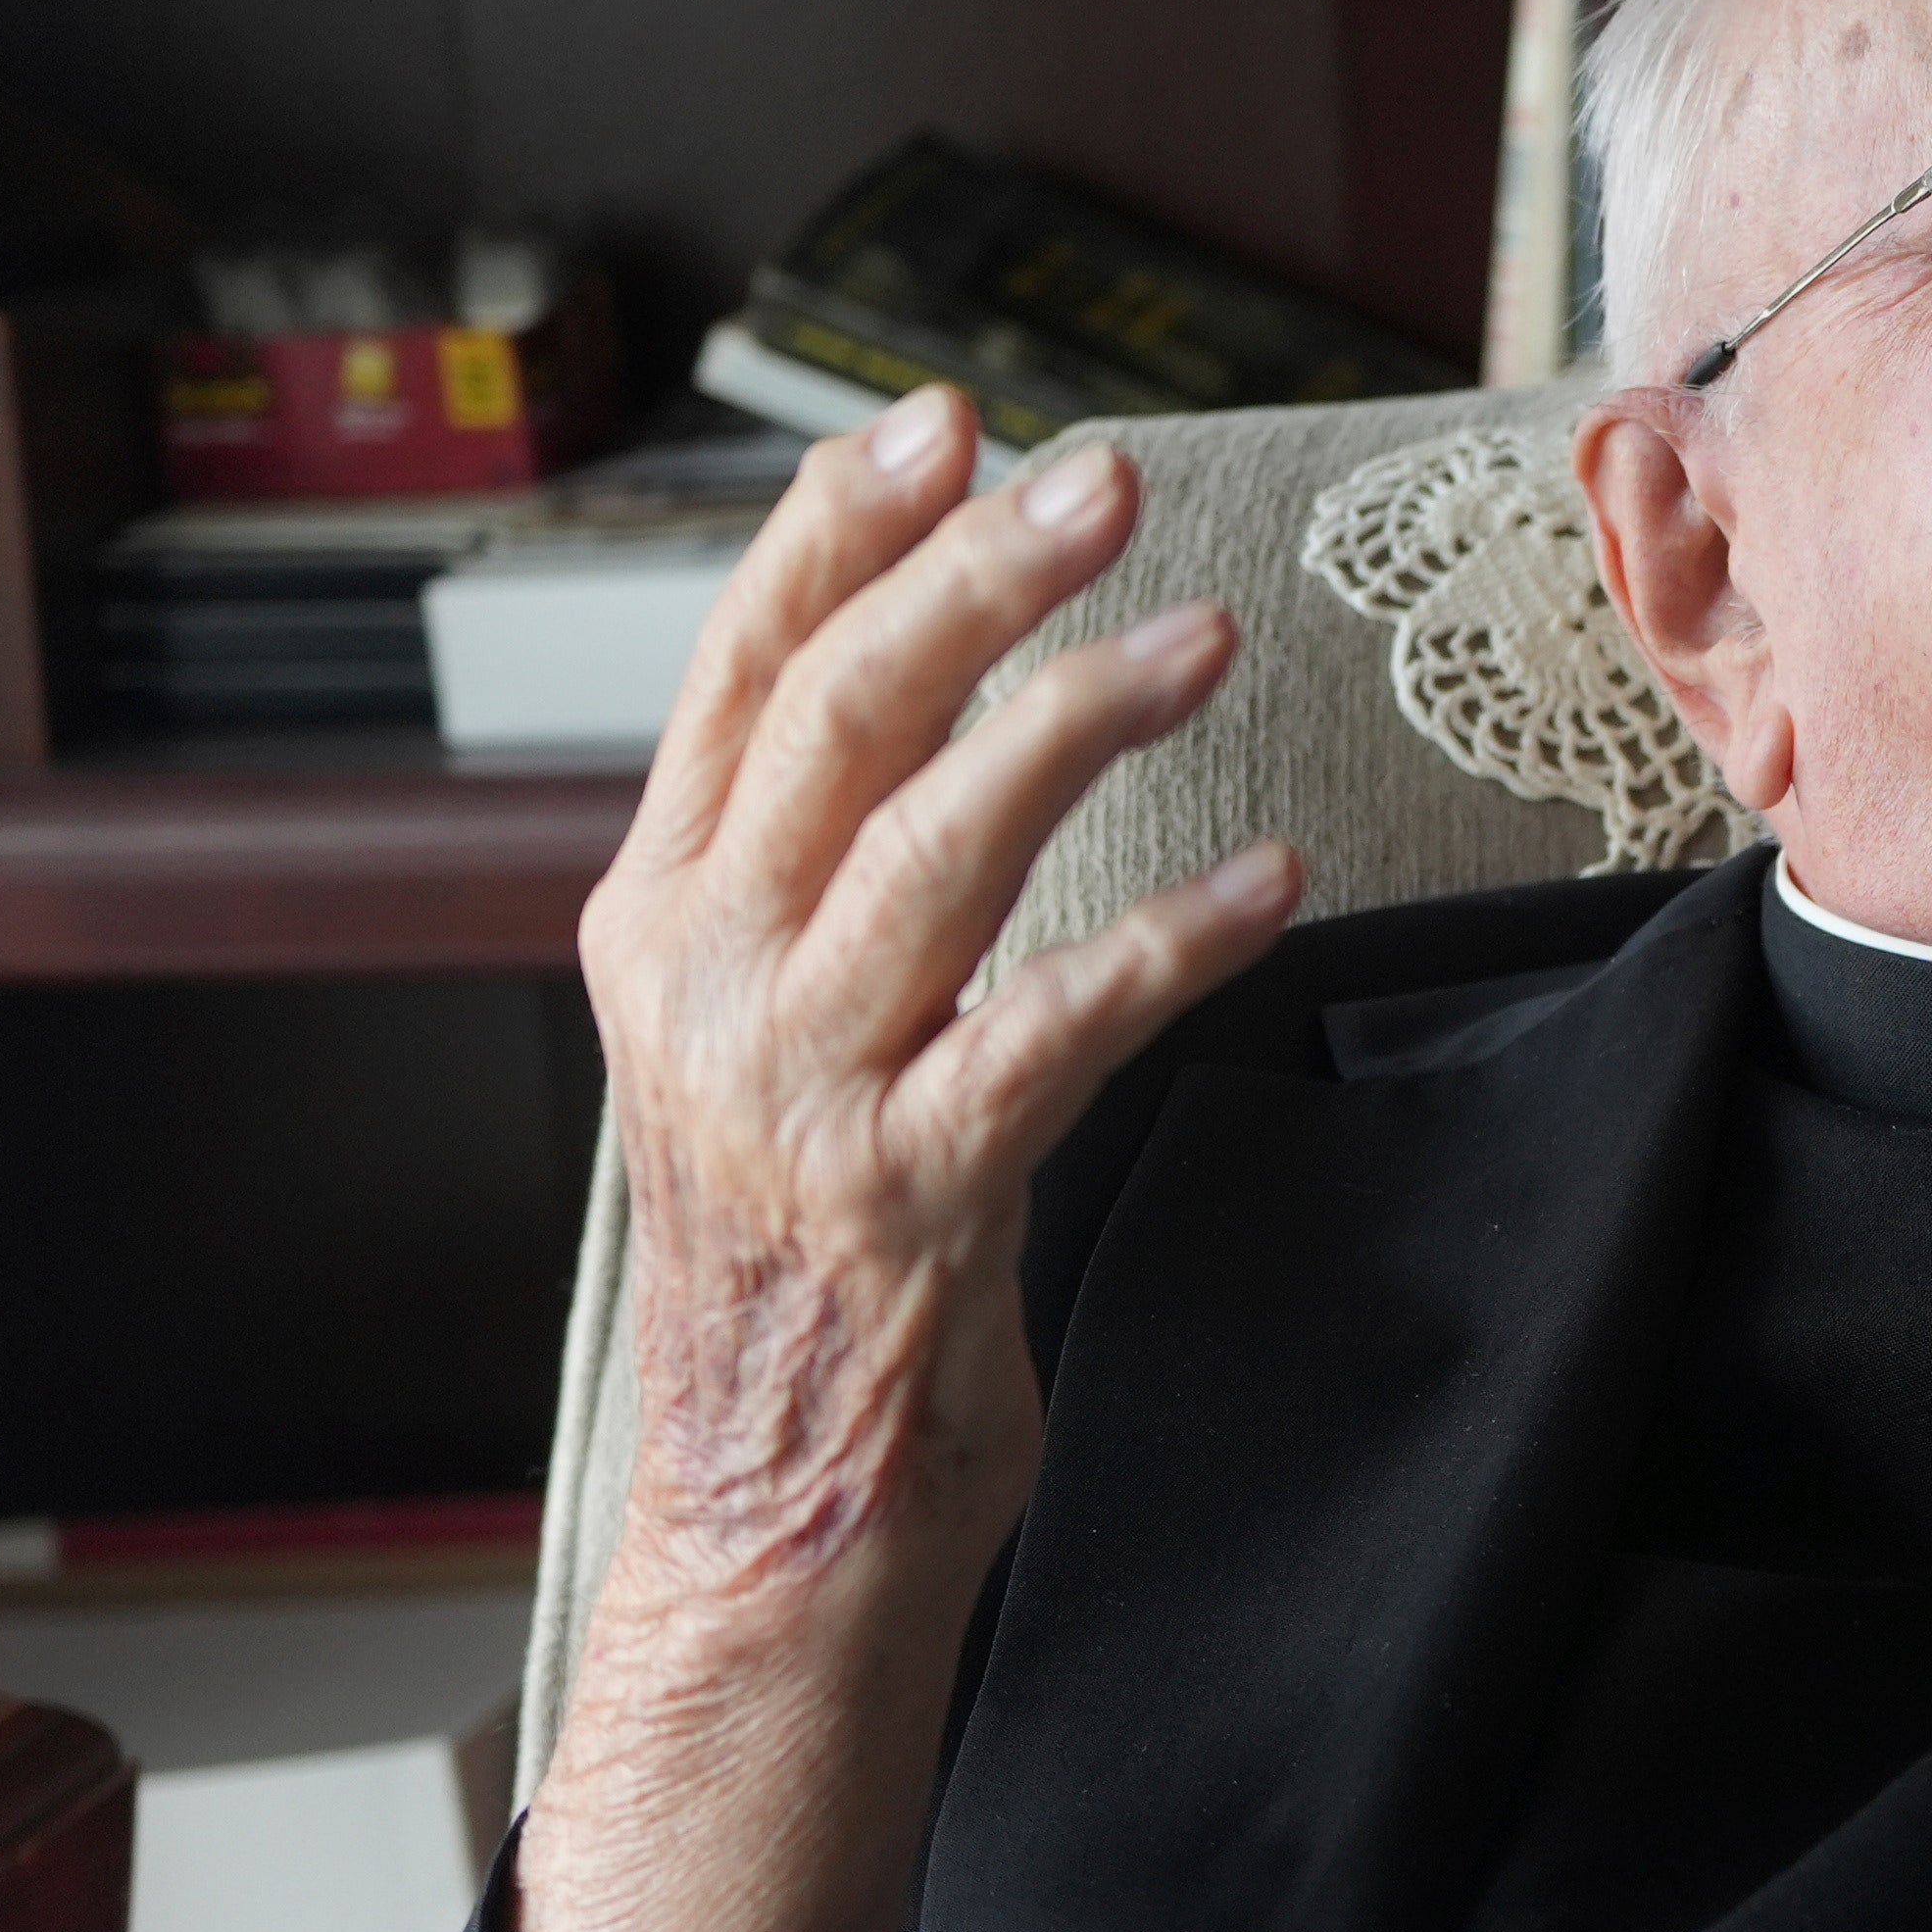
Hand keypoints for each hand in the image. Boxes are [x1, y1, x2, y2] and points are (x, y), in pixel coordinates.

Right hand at [573, 390, 1294, 1621]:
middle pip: (839, 718)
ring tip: (1203, 638)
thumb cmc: (805, 1254)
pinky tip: (1271, 876)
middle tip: (1103, 482)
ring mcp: (800, 1091)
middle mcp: (707, 983)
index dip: (843, 533)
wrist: (772, 1506)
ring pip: (940, 844)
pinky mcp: (913, 1193)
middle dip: (975, 578)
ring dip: (1082, 718)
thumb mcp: (755, 1032)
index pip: (740, 673)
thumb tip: (905, 671)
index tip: (947, 424)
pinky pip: (1058, 1025)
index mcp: (660, 918)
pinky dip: (1174, 939)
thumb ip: (802, 870)